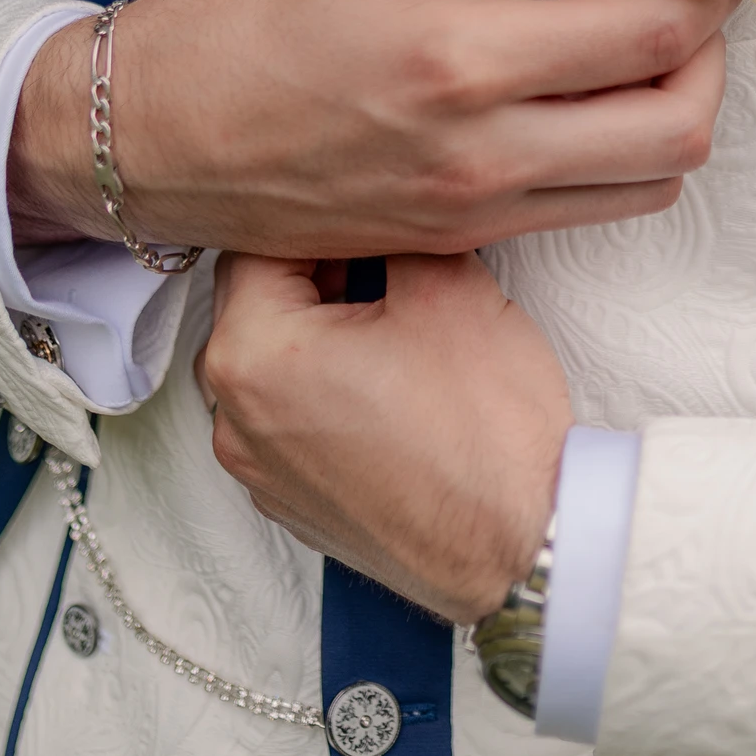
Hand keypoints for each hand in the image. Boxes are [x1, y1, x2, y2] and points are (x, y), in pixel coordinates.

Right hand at [8, 0, 732, 257]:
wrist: (147, 140)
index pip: (649, 38)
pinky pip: (583, 210)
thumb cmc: (241, 26)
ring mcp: (475, 210)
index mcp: (460, 62)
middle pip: (680, 130)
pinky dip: (615, 156)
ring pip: (647, 185)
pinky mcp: (458, 241)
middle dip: (715, 62)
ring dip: (674, 115)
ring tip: (645, 51)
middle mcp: (483, 153)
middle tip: (697, 4)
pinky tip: (583, 98)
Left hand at [199, 247, 569, 621]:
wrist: (522, 545)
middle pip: (257, 304)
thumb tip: (381, 210)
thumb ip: (394, 229)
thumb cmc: (483, 427)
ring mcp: (259, 471)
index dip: (321, 217)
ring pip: (274, 362)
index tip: (367, 212)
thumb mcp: (446, 284)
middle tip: (387, 257)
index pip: (258, 244)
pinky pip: (291, 420)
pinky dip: (327, 390)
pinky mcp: (292, 503)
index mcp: (252, 353)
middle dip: (317, 272)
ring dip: (321, 330)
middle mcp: (233, 418)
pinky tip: (390, 386)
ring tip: (393, 319)